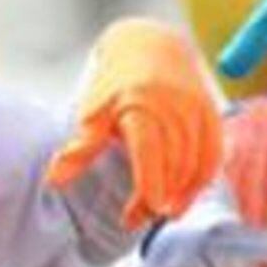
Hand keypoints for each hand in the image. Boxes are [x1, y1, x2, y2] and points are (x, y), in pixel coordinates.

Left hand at [44, 18, 221, 227]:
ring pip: (194, 164)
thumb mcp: (94, 113)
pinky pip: (212, 157)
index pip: (148, 149)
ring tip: (158, 213)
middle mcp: (173, 107)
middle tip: (135, 220)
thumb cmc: (116, 86)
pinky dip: (200, 182)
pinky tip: (183, 198)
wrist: (152, 47)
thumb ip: (81, 148)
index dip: (150, 181)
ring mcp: (196, 111)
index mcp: (140, 105)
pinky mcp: (211, 116)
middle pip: (171, 164)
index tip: (147, 209)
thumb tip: (54, 181)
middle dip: (156, 198)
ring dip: (179, 196)